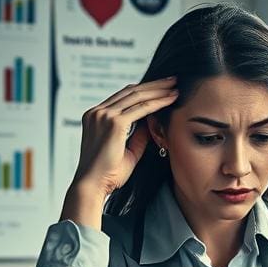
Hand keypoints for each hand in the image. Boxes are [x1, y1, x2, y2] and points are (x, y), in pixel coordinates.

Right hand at [71, 76, 178, 196]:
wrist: (93, 186)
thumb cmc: (108, 174)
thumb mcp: (127, 151)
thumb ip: (138, 136)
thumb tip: (151, 124)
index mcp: (95, 116)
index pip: (122, 97)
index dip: (143, 91)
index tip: (160, 89)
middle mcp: (97, 112)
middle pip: (130, 91)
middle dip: (154, 85)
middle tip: (172, 80)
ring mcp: (104, 115)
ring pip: (137, 96)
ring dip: (158, 90)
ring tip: (175, 86)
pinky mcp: (114, 123)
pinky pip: (141, 108)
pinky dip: (157, 102)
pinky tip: (170, 99)